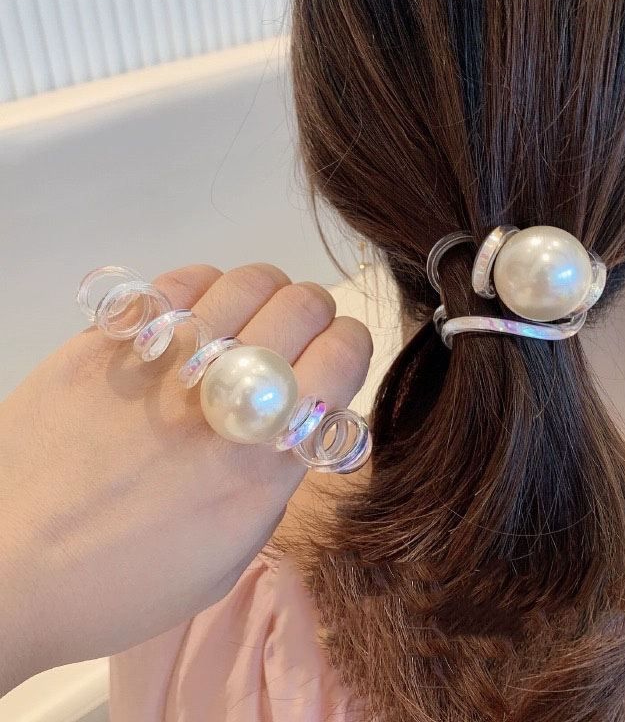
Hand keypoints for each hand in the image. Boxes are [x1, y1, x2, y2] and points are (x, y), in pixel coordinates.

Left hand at [0, 263, 371, 692]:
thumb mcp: (229, 556)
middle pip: (304, 305)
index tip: (335, 359)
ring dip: (265, 294)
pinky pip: (180, 281)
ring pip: (248, 279)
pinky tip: (196, 317)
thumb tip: (301, 420)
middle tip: (295, 338)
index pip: (344, 355)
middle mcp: (221, 402)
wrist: (3, 571)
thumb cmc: (118, 582)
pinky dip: (204, 287)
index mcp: (261, 462)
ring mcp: (163, 363)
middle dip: (314, 315)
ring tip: (246, 321)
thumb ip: (277, 481)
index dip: (351, 346)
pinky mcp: (109, 341)